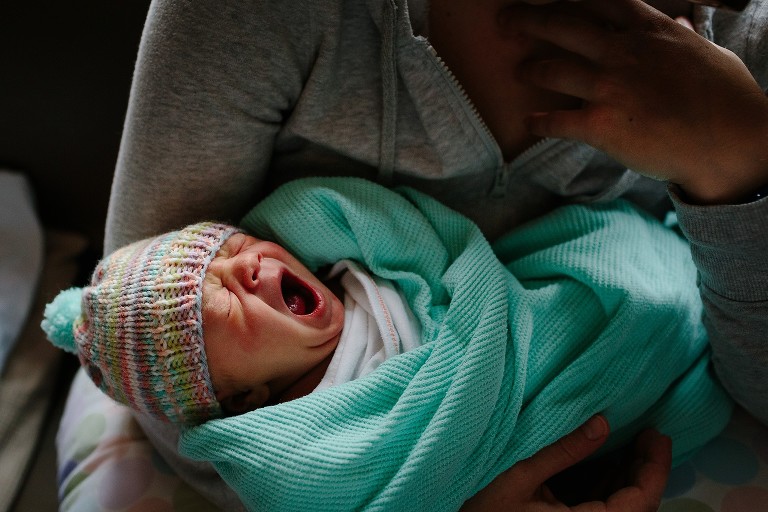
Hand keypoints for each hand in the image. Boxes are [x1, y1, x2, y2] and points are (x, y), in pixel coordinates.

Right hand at [461, 415, 671, 511]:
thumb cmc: (478, 510)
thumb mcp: (519, 476)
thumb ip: (563, 451)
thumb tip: (602, 423)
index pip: (639, 503)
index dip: (655, 469)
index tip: (659, 435)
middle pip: (634, 506)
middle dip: (643, 468)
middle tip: (647, 431)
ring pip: (616, 506)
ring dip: (625, 475)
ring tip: (628, 438)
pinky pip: (596, 506)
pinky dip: (604, 483)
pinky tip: (601, 456)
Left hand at [503, 0, 767, 203]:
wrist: (729, 143)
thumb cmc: (726, 99)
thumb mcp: (707, 54)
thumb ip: (683, 38)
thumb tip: (679, 25)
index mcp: (649, 31)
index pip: (598, 2)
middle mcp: (623, 52)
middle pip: (562, 25)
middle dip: (528, 19)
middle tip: (505, 22)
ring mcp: (610, 87)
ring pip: (552, 68)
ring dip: (530, 69)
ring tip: (519, 71)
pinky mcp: (602, 125)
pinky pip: (557, 121)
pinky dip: (539, 121)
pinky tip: (530, 122)